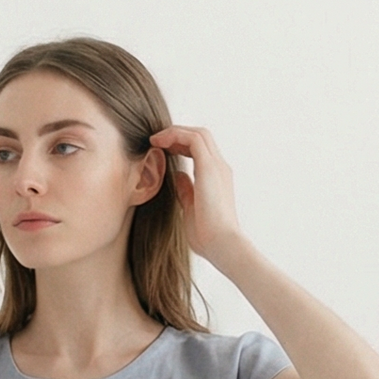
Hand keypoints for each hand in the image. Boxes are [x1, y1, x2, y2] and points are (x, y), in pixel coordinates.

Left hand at [147, 124, 243, 264]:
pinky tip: (159, 143)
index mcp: (216, 178)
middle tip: (156, 141)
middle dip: (177, 135)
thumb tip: (177, 176)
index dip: (181, 145)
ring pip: (198, 134)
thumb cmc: (208, 237)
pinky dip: (175, 136)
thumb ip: (186, 191)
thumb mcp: (191, 209)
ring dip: (175, 132)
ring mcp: (217, 166)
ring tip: (155, 140)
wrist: (223, 245)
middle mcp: (219, 168)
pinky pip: (193, 139)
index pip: (200, 150)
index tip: (162, 151)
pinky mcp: (210, 167)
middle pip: (200, 137)